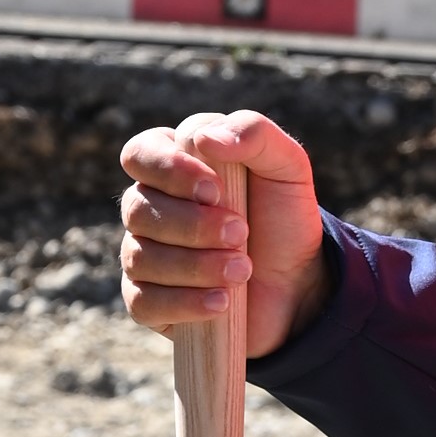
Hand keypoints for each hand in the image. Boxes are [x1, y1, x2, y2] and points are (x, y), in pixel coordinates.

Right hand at [117, 111, 329, 355]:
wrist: (298, 282)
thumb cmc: (284, 216)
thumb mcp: (287, 166)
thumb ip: (254, 133)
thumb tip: (204, 139)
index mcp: (175, 164)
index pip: (140, 153)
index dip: (170, 170)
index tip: (215, 190)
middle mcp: (150, 206)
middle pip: (137, 208)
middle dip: (194, 224)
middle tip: (242, 233)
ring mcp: (143, 254)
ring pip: (140, 256)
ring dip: (197, 264)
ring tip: (243, 270)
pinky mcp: (147, 300)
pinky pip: (143, 302)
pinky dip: (187, 302)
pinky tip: (222, 301)